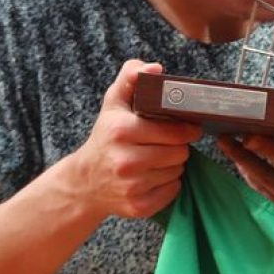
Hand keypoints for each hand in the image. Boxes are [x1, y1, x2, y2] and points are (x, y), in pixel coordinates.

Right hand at [64, 60, 200, 221]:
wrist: (85, 182)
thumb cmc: (106, 137)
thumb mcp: (113, 103)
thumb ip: (131, 78)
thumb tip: (154, 68)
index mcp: (121, 131)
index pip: (175, 131)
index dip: (186, 129)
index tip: (187, 127)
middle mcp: (125, 160)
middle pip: (180, 153)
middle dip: (178, 147)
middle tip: (166, 144)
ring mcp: (131, 186)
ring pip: (178, 171)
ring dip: (173, 165)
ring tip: (157, 159)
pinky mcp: (138, 206)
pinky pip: (173, 191)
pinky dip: (169, 184)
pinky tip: (154, 177)